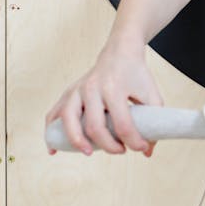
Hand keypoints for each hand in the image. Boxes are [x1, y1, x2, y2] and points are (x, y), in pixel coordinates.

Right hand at [44, 47, 162, 155]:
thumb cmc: (136, 75)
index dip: (134, 142)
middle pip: (94, 126)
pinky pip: (54, 114)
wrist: (120, 52)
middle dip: (109, 146)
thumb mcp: (152, 95)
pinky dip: (50, 132)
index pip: (122, 124)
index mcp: (114, 88)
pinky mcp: (68, 93)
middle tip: (121, 150)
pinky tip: (53, 149)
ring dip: (77, 141)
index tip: (142, 147)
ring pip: (69, 120)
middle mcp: (92, 88)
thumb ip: (154, 121)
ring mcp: (77, 90)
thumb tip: (147, 152)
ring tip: (89, 152)